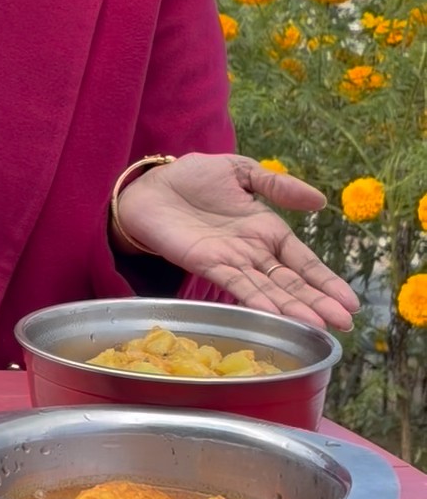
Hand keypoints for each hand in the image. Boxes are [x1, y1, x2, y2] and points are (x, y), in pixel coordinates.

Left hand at [114, 153, 358, 331]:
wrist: (149, 187)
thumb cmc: (193, 178)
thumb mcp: (241, 171)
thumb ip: (277, 185)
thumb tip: (320, 200)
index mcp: (266, 230)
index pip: (304, 261)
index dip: (326, 281)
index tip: (350, 302)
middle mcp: (254, 252)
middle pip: (292, 283)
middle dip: (319, 302)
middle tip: (346, 324)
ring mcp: (232, 262)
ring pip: (270, 290)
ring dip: (295, 309)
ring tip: (321, 327)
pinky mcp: (207, 265)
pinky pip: (237, 285)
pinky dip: (257, 300)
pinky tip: (277, 315)